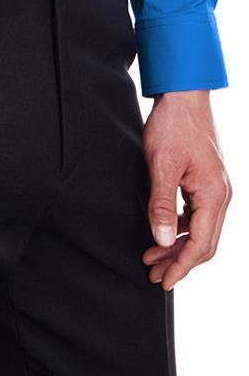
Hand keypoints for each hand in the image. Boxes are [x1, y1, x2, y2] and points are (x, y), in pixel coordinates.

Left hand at [141, 89, 231, 290]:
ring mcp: (217, 188)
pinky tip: (163, 230)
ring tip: (152, 257)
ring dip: (177, 245)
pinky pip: (198, 214)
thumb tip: (162, 240)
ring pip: (201, 230)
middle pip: (203, 243)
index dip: (180, 266)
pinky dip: (181, 227)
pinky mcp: (208, 181)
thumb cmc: (174, 125)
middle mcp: (221, 195)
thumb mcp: (161, 165)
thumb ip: (161, 204)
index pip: (200, 245)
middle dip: (178, 261)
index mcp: (214, 195)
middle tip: (153, 274)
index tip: (162, 282)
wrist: (184, 94)